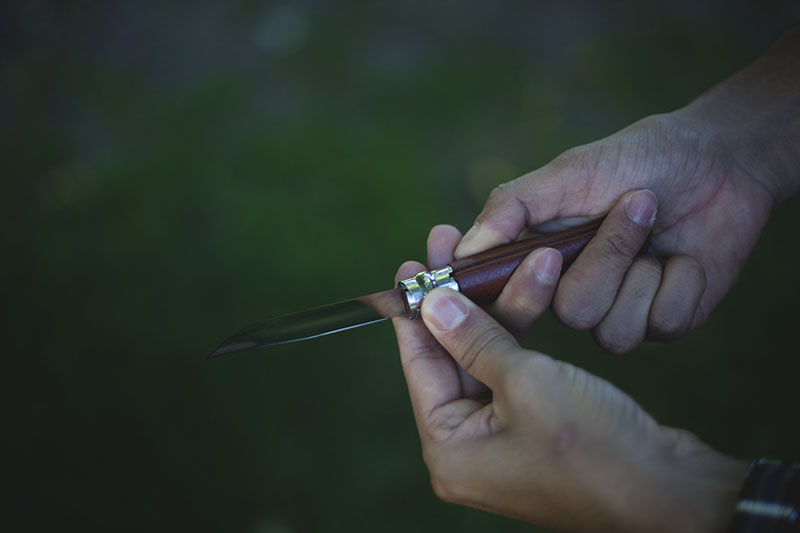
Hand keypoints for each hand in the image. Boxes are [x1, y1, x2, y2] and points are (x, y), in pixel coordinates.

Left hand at [393, 239, 746, 530]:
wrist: (675, 492)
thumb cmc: (596, 448)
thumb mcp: (526, 382)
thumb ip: (474, 340)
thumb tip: (432, 304)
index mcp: (450, 450)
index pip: (420, 365)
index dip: (415, 310)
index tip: (411, 266)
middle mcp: (469, 448)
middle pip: (452, 357)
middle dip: (460, 297)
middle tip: (451, 242)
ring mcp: (504, 439)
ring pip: (487, 356)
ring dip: (501, 306)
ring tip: (507, 253)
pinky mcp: (536, 428)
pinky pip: (515, 369)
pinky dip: (522, 331)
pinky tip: (528, 288)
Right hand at [452, 111, 777, 352]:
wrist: (718, 159)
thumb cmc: (636, 159)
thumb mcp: (567, 172)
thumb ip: (512, 208)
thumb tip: (463, 249)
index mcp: (542, 263)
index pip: (507, 300)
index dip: (508, 292)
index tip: (539, 257)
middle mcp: (575, 294)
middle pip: (570, 313)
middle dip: (608, 255)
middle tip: (636, 201)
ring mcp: (620, 311)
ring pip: (612, 329)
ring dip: (641, 265)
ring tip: (656, 220)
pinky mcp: (665, 320)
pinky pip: (661, 324)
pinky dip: (679, 281)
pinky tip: (685, 254)